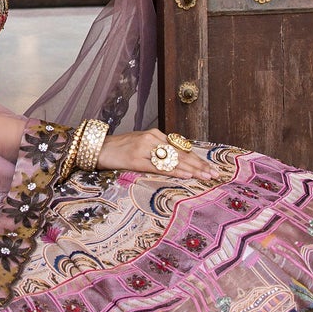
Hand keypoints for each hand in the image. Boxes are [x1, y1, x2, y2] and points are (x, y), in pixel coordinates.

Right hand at [97, 128, 225, 183]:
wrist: (97, 148)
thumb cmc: (120, 149)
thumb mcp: (142, 146)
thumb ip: (158, 151)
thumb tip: (179, 162)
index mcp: (155, 135)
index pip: (180, 148)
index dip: (197, 158)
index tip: (210, 167)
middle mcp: (152, 139)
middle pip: (180, 153)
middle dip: (199, 165)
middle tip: (215, 173)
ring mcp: (144, 148)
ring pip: (173, 160)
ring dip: (192, 169)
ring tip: (205, 176)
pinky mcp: (136, 159)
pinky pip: (158, 167)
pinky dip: (174, 171)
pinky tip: (186, 175)